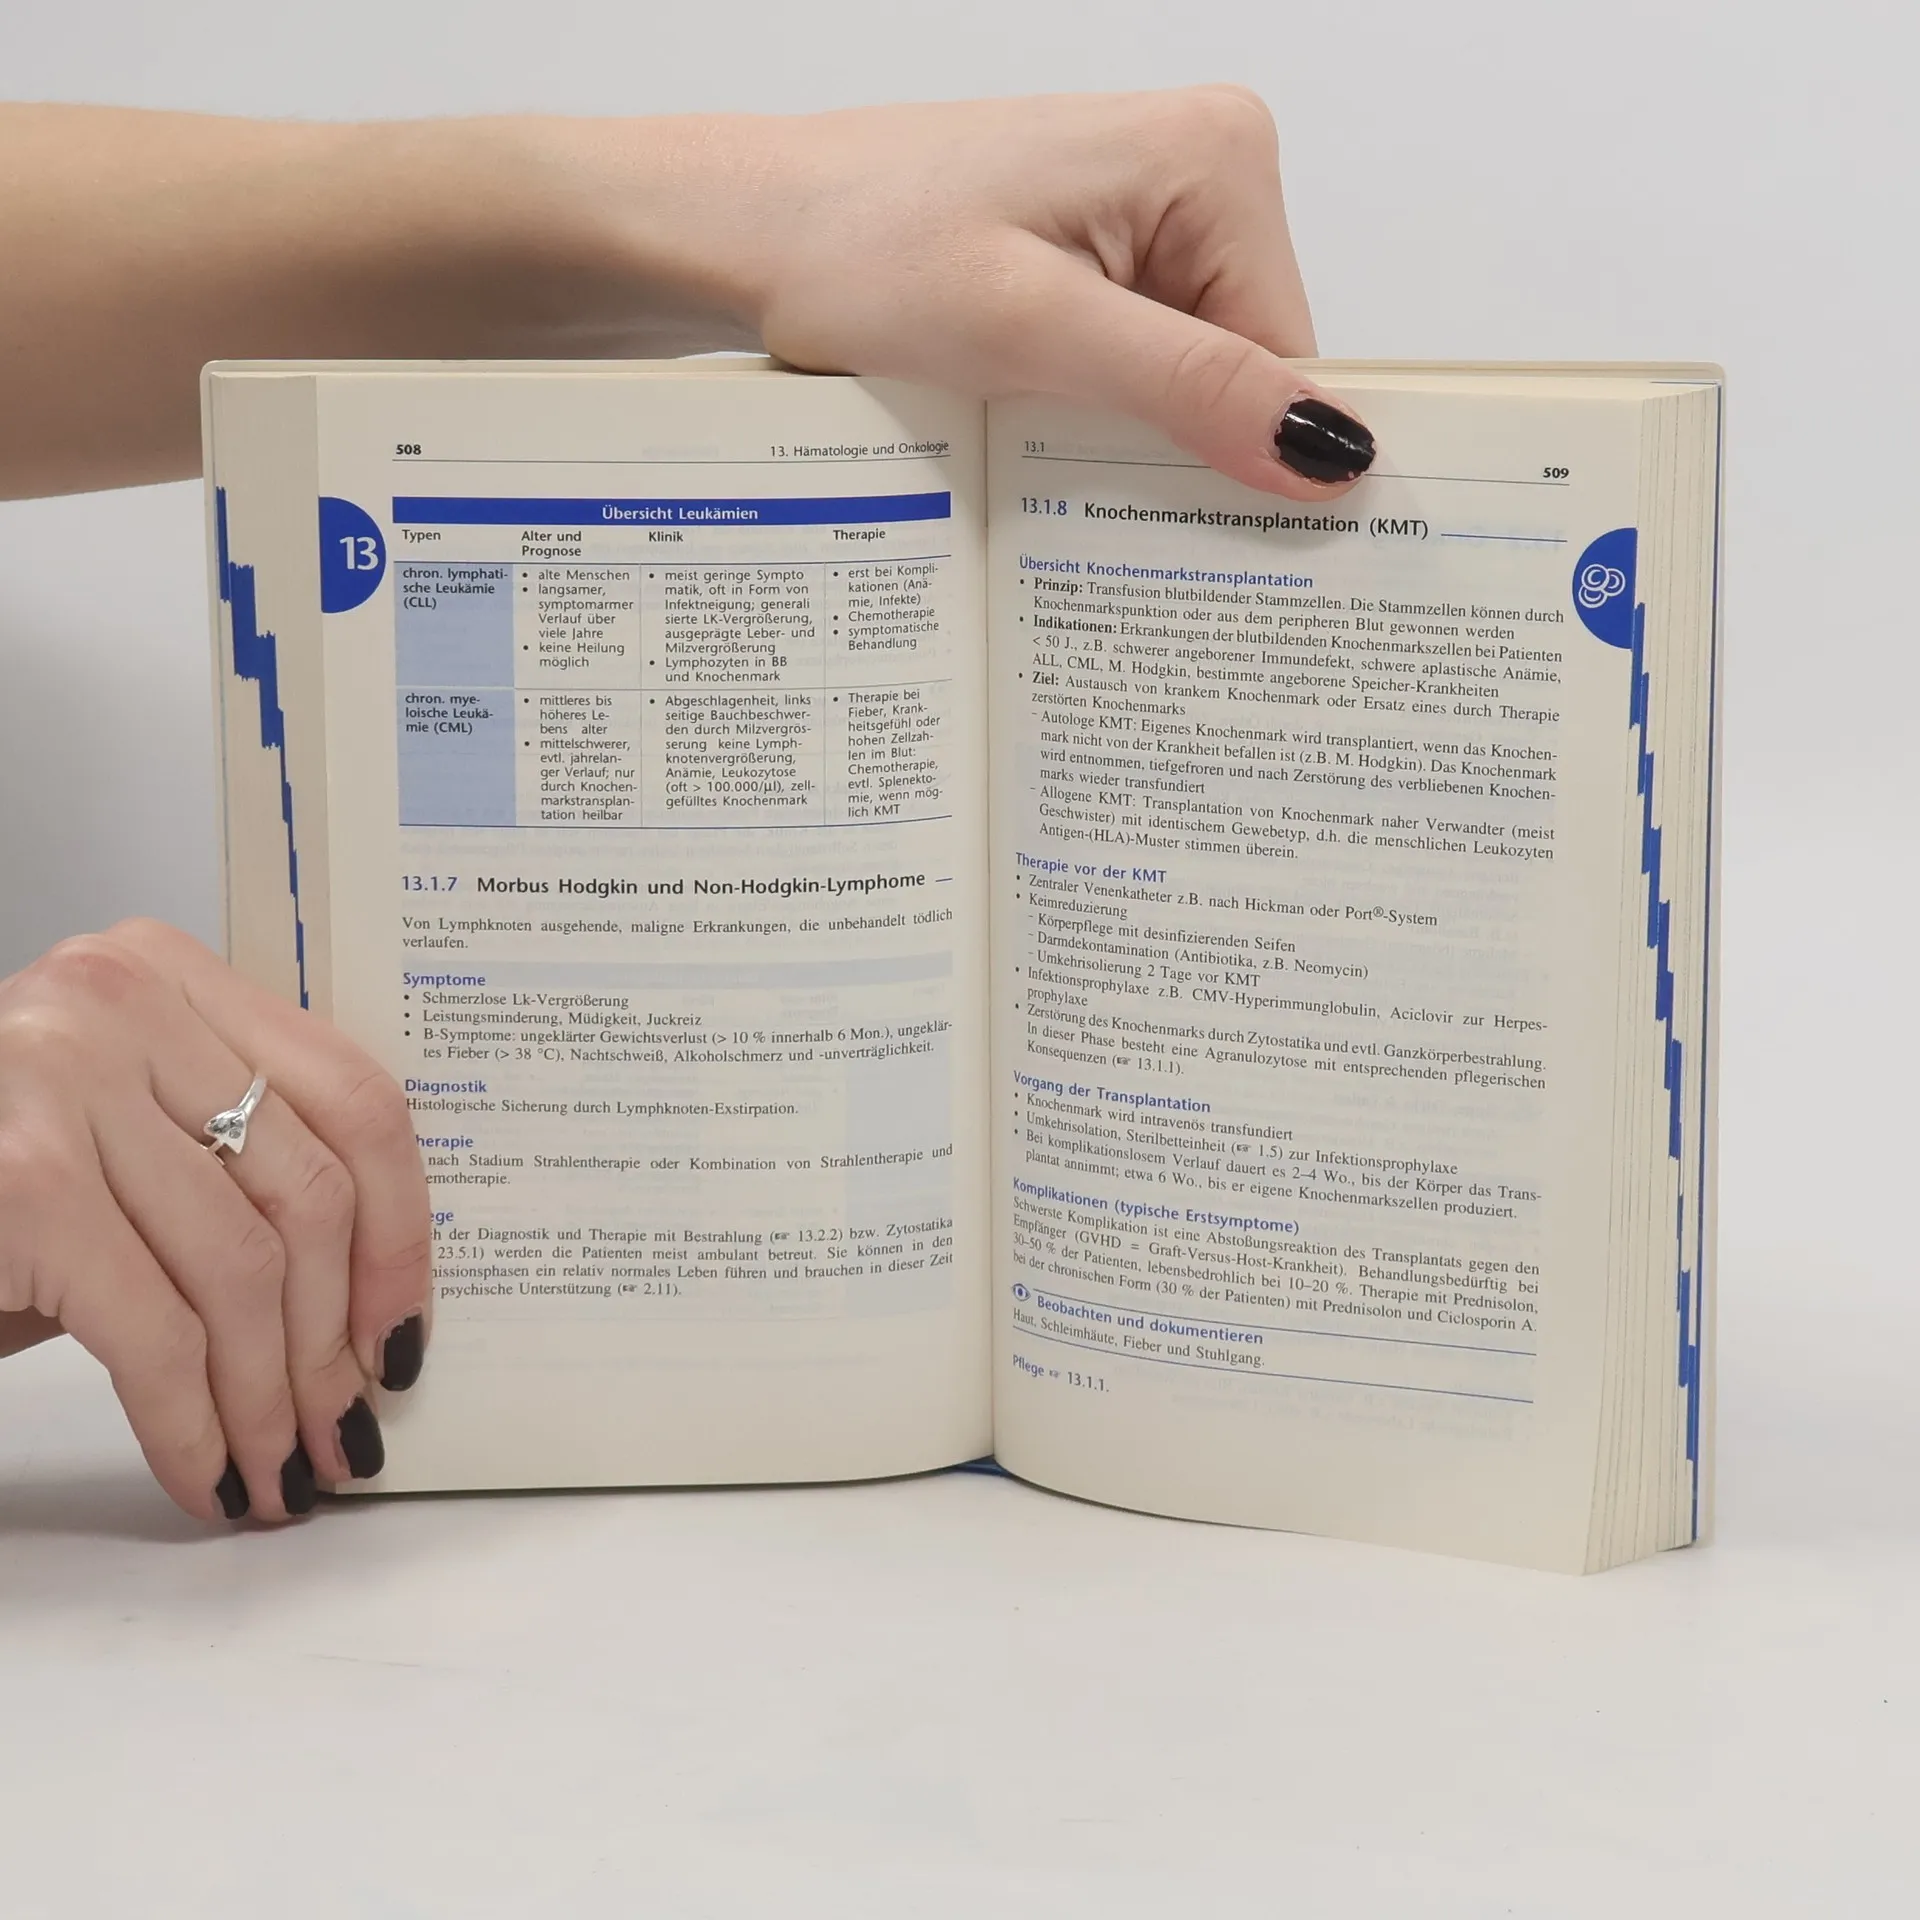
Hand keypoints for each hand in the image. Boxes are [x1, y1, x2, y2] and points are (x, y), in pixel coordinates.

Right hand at [0, 920, 431, 1521]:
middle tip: (345, 1429)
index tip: (405, 1331)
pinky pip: (158, 1336)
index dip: (400, 1233)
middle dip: (335, 1340)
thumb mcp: (117, 1134)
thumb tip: (366, 1300)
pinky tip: (211, 1480)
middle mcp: (120, 1001)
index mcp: (167, 970)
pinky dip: (194, 1429)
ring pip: (245, 1271)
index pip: (352, 1097)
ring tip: (284, 1470)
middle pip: (308, 1192)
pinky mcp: (23, 1186)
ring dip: (271, 1400)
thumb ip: (228, 1164)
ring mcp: (64, 1082)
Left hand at [564, 87, 1371, 496]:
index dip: (1253, 459)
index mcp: (1217, 159)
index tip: (1207, 543)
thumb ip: (1186, 386)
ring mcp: (1151, 211)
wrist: (750, 231)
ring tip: (1050, 453)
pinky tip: (1043, 432)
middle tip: (1096, 498)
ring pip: (1194, 378)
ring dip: (1135, 438)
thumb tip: (1330, 452)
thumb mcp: (1034, 329)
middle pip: (1248, 368)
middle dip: (1185, 448)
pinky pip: (1143, 363)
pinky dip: (1101, 416)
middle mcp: (1202, 169)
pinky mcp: (1103, 251)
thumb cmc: (860, 248)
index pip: (1290, 358)